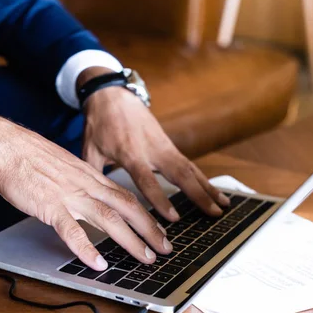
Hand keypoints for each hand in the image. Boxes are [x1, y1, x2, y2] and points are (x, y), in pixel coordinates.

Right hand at [0, 109, 172, 269]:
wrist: (5, 144)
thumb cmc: (29, 155)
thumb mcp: (63, 165)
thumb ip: (78, 181)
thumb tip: (88, 195)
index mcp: (89, 175)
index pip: (125, 196)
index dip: (145, 214)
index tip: (159, 229)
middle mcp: (86, 184)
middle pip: (127, 207)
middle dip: (150, 229)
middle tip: (166, 248)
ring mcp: (69, 194)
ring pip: (108, 219)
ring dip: (130, 240)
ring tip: (146, 258)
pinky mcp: (49, 205)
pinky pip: (71, 230)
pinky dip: (86, 248)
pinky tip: (98, 263)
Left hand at [80, 71, 229, 221]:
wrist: (111, 95)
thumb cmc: (99, 123)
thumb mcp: (89, 149)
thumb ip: (92, 175)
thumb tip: (89, 201)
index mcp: (130, 152)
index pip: (147, 179)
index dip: (160, 199)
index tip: (173, 217)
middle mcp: (152, 149)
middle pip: (179, 174)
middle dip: (198, 195)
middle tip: (212, 214)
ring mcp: (163, 145)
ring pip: (190, 168)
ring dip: (208, 188)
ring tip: (223, 206)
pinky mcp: (169, 144)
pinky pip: (189, 164)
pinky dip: (203, 179)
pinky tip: (215, 192)